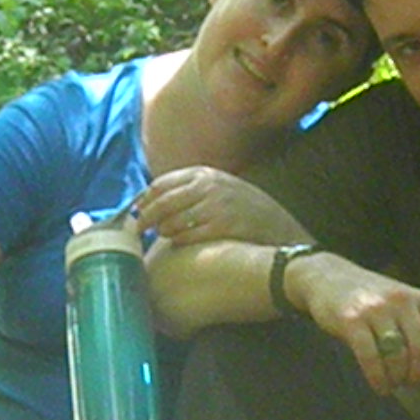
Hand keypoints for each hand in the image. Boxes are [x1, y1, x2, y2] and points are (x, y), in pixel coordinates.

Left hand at [134, 167, 302, 246]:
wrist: (283, 232)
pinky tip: (181, 245)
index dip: (143, 200)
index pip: (161, 184)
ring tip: (164, 237)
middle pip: (160, 202)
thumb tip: (155, 202)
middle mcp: (208, 186)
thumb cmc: (249, 214)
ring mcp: (215, 206)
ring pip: (170, 221)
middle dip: (143, 218)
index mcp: (206, 174)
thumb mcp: (224, 190)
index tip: (135, 212)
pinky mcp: (221, 226)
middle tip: (136, 232)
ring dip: (162, 232)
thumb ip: (194, 191)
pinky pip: (186, 236)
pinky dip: (178, 242)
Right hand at [285, 252, 419, 396]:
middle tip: (409, 384)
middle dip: (418, 376)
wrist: (326, 276)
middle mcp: (401, 301)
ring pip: (398, 356)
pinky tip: (379, 386)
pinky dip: (379, 379)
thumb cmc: (368, 301)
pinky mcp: (352, 320)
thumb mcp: (400, 310)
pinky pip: (372, 358)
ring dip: (397, 379)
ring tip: (391, 383)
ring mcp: (376, 309)